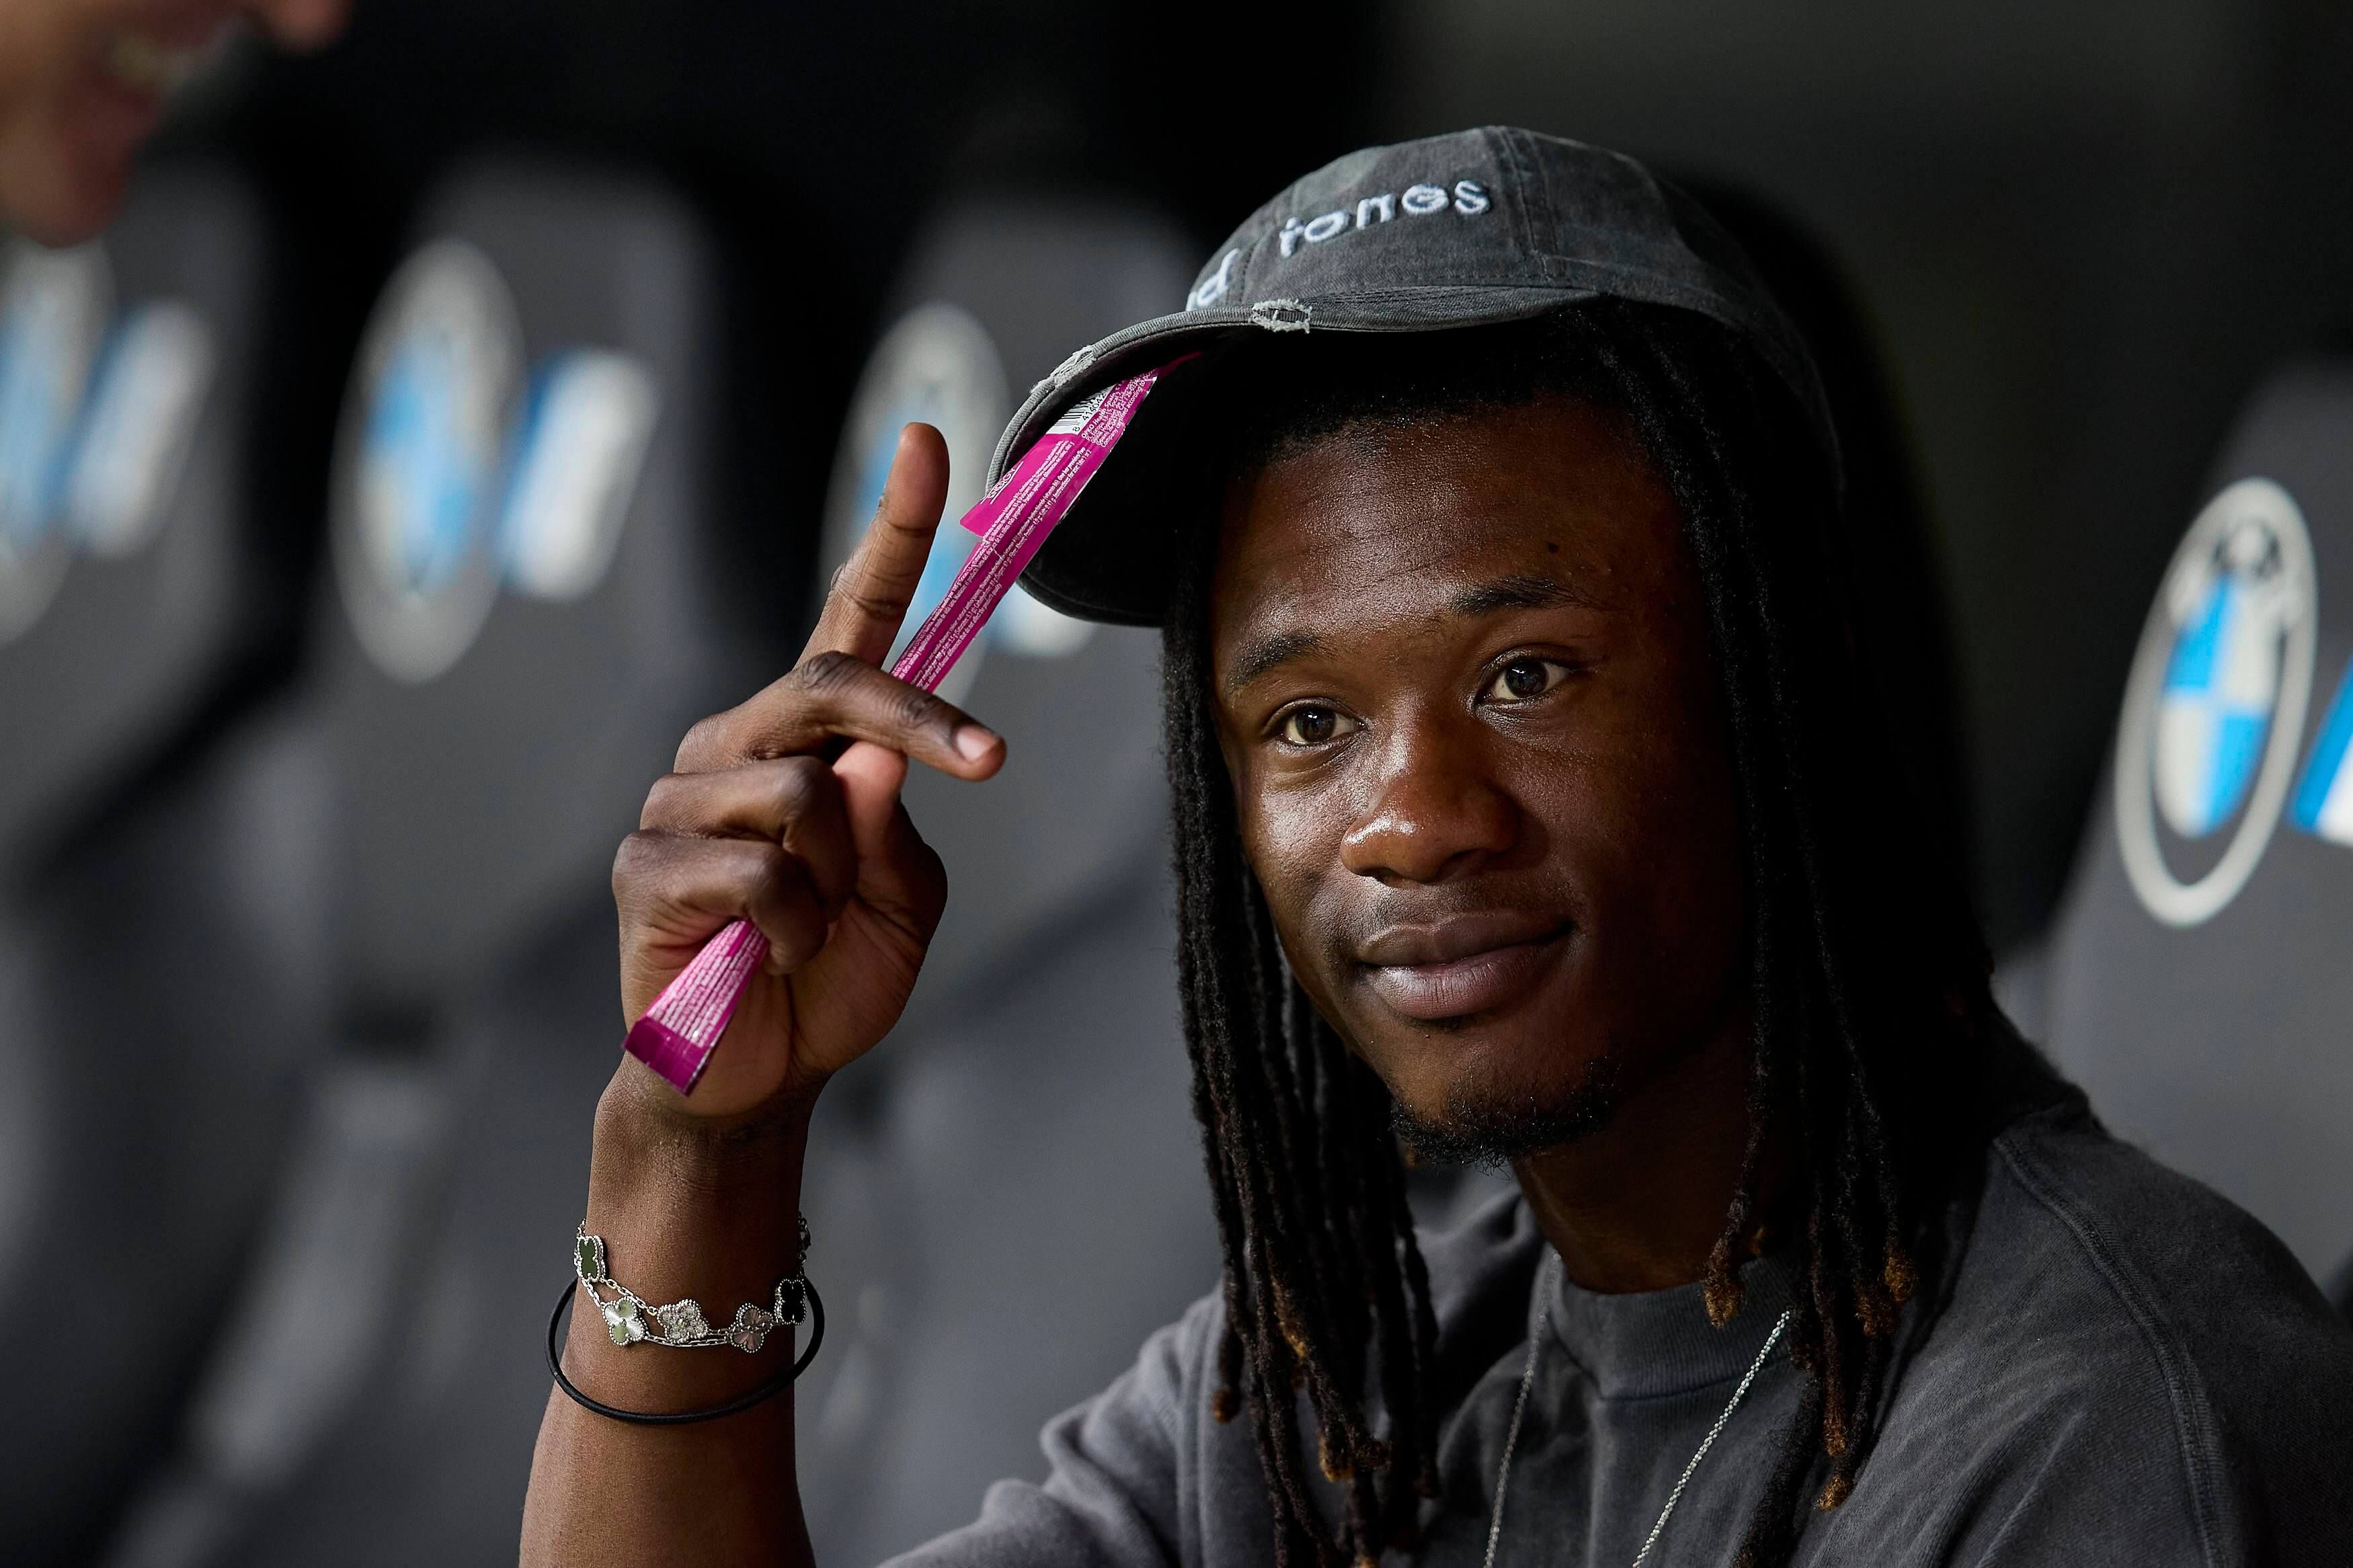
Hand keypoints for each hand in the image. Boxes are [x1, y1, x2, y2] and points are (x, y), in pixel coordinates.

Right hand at [609, 423, 1003, 1122]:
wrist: (755, 1075)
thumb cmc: (829, 977)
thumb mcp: (904, 902)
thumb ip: (899, 822)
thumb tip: (879, 758)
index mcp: (810, 740)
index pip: (852, 617)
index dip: (890, 529)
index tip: (925, 440)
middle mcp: (741, 744)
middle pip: (835, 679)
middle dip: (922, 719)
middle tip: (986, 761)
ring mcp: (686, 796)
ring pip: (803, 789)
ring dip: (836, 879)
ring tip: (803, 931)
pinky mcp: (649, 860)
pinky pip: (761, 869)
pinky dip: (793, 926)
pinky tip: (764, 956)